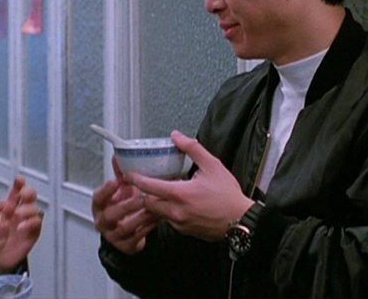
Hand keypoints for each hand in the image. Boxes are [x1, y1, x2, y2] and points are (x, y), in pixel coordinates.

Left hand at [0, 176, 42, 273]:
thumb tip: (3, 202)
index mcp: (9, 207)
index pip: (16, 192)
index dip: (19, 184)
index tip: (19, 180)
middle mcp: (20, 211)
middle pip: (30, 196)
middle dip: (28, 192)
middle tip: (23, 195)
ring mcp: (27, 221)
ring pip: (35, 208)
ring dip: (27, 209)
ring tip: (17, 215)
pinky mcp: (33, 232)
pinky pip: (37, 222)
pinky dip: (30, 222)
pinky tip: (21, 227)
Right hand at [92, 158, 158, 254]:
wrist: (126, 233)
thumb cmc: (122, 207)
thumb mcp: (120, 191)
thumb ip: (120, 174)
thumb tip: (119, 156)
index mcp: (100, 206)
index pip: (98, 198)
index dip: (106, 191)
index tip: (115, 182)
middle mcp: (103, 221)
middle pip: (111, 215)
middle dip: (127, 206)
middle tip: (141, 198)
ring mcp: (113, 235)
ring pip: (125, 227)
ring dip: (140, 216)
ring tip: (153, 208)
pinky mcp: (125, 245)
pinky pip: (137, 237)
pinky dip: (148, 227)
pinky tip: (157, 218)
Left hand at [124, 130, 252, 240]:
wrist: (240, 221)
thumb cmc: (228, 194)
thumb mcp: (212, 165)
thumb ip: (192, 149)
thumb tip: (176, 136)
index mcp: (180, 194)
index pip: (149, 187)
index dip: (135, 179)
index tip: (127, 174)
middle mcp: (176, 211)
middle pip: (148, 203)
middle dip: (146, 193)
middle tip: (148, 183)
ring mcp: (179, 224)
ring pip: (157, 213)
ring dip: (156, 203)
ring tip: (163, 192)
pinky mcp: (185, 231)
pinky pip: (168, 221)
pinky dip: (168, 212)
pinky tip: (178, 203)